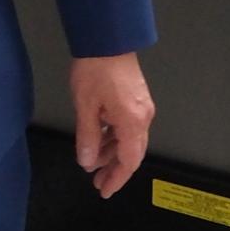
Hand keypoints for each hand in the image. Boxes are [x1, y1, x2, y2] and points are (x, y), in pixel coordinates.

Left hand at [71, 52, 154, 197]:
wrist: (107, 39)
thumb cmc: (95, 70)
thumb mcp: (85, 107)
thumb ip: (88, 138)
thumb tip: (88, 161)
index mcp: (132, 123)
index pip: (128, 161)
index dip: (117, 179)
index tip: (105, 191)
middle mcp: (143, 118)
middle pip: (132, 153)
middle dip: (115, 170)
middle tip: (98, 183)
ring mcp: (142, 108)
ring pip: (130, 140)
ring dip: (113, 154)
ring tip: (94, 163)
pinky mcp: (137, 99)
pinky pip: (128, 127)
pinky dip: (115, 138)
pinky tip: (100, 141)